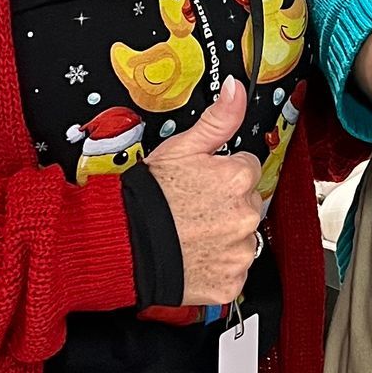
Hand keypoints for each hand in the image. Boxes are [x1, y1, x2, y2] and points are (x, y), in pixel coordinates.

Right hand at [145, 81, 264, 303]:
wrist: (123, 243)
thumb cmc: (149, 197)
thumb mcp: (181, 148)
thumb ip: (218, 119)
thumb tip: (236, 90)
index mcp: (239, 177)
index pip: (247, 170)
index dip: (222, 175)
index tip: (203, 184)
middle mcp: (246, 215)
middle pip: (248, 204)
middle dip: (226, 205)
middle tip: (194, 209)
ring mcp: (240, 252)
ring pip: (242, 239)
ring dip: (224, 237)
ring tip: (190, 233)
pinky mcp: (232, 282)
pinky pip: (233, 271)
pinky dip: (217, 267)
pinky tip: (194, 256)